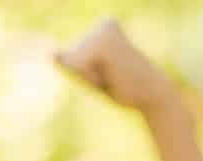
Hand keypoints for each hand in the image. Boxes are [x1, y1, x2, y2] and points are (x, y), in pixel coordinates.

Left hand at [53, 19, 180, 115]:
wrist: (152, 94)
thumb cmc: (124, 87)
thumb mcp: (93, 73)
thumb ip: (71, 62)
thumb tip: (49, 54)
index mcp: (105, 26)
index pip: (73, 55)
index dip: (87, 74)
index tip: (110, 74)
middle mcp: (103, 24)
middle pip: (71, 58)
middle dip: (87, 76)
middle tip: (113, 77)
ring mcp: (102, 32)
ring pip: (73, 63)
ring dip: (90, 78)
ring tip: (113, 77)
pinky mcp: (102, 45)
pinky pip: (78, 68)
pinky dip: (91, 79)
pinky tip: (112, 76)